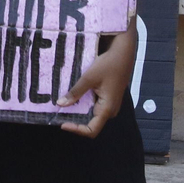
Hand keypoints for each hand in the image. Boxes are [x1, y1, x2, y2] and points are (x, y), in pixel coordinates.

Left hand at [59, 23, 136, 137]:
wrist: (123, 52)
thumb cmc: (109, 64)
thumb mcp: (89, 78)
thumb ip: (75, 92)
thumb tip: (60, 104)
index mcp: (107, 109)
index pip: (91, 130)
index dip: (76, 130)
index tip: (62, 123)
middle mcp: (110, 110)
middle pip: (91, 124)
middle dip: (75, 120)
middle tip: (60, 114)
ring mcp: (110, 104)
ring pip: (92, 114)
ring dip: (79, 112)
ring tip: (64, 106)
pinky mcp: (108, 97)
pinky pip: (95, 106)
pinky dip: (83, 104)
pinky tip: (74, 97)